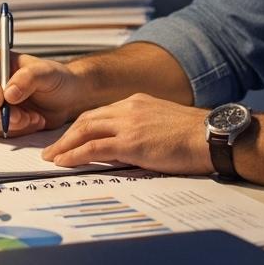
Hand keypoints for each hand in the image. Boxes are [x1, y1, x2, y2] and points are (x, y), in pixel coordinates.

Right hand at [0, 48, 83, 136]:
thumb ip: (27, 78)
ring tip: (31, 117)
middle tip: (19, 115)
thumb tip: (8, 94)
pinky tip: (32, 121)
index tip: (0, 99)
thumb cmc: (57, 79)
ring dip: (6, 122)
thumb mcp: (46, 72)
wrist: (67, 100)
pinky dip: (14, 130)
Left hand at [39, 93, 214, 175]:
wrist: (211, 136)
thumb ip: (143, 126)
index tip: (70, 137)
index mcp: (137, 102)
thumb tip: (132, 143)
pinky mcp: (131, 142)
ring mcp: (128, 124)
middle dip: (66, 135)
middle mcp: (128, 108)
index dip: (81, 126)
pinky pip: (94, 147)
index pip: (100, 113)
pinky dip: (75, 154)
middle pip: (86, 119)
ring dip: (65, 145)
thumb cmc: (195, 135)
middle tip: (52, 149)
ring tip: (52, 158)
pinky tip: (65, 162)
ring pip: (85, 130)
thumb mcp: (163, 122)